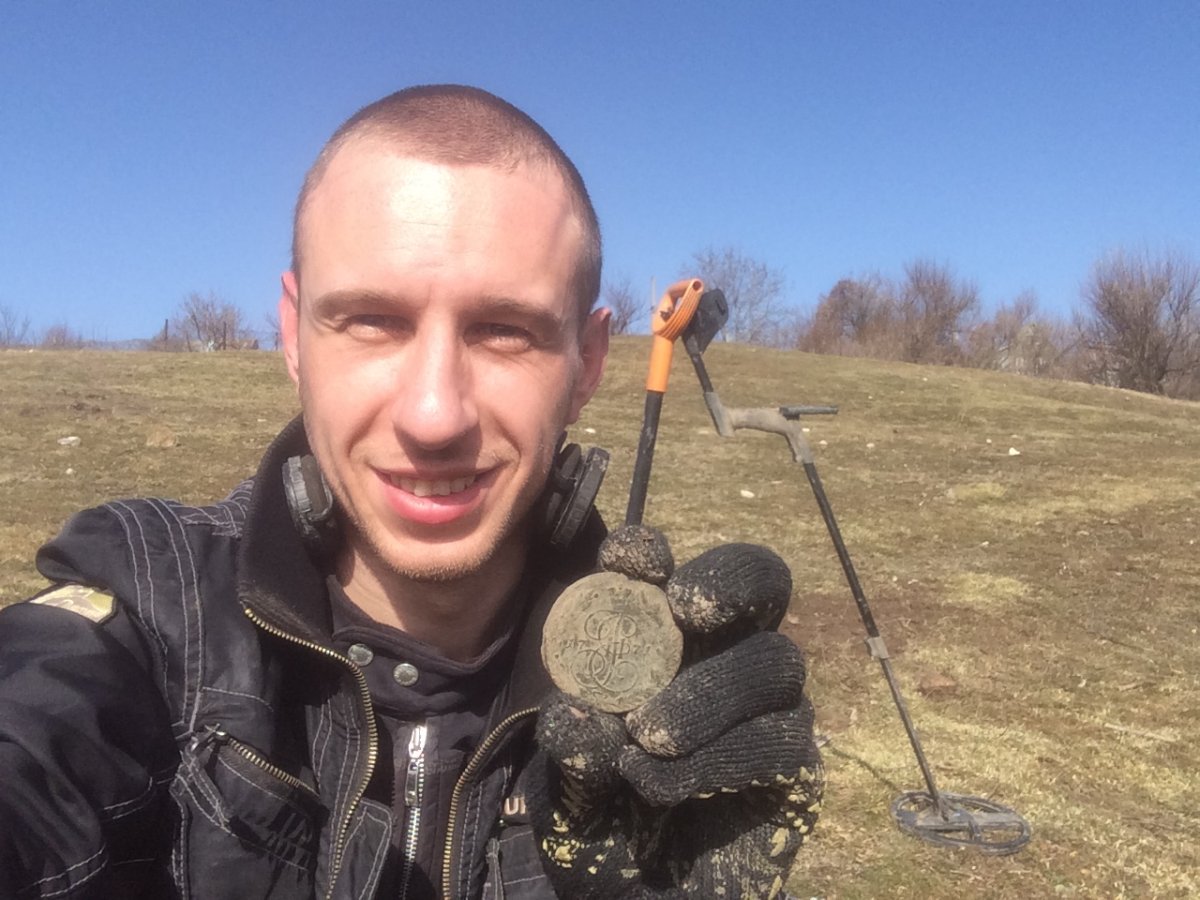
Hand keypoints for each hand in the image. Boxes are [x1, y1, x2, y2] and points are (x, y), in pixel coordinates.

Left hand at [529, 525, 822, 898]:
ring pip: (774, 663)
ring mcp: (769, 711)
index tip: (624, 559)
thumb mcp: (564, 787)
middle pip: (763, 586)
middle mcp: (726, 660)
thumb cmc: (602, 824)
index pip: (670, 573)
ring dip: (709, 691)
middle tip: (682, 607)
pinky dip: (716, 758)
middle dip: (727, 582)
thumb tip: (576, 714)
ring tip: (647, 734)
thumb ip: (573, 747)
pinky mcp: (796, 770)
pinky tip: (656, 783)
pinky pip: (780, 743)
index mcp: (664, 640)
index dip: (651, 554)